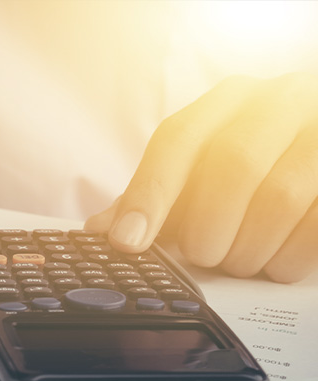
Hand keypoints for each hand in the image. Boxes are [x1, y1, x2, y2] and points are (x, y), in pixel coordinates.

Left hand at [86, 73, 317, 282]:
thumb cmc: (255, 166)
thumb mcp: (203, 170)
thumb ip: (155, 196)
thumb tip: (100, 230)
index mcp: (229, 101)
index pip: (178, 140)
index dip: (149, 195)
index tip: (128, 243)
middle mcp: (281, 101)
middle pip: (234, 166)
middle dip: (208, 228)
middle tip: (203, 256)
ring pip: (280, 197)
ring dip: (249, 248)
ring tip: (239, 261)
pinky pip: (317, 225)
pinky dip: (288, 258)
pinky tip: (276, 263)